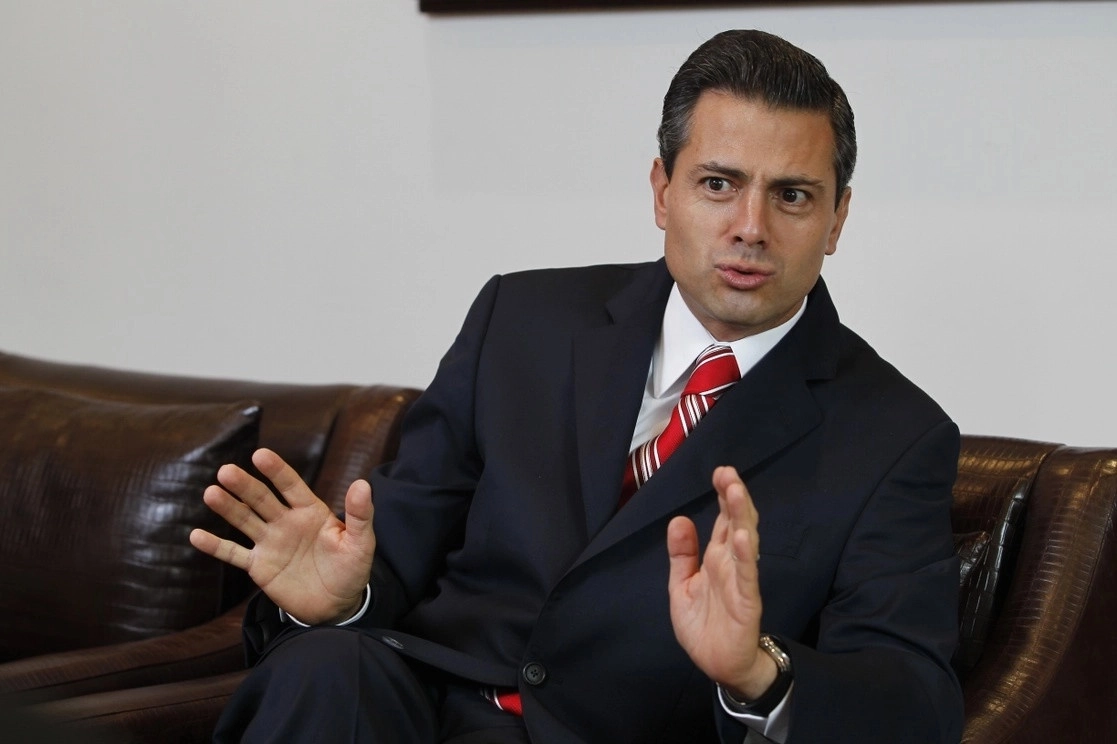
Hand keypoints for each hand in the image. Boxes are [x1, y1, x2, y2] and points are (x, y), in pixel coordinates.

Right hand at [189, 448, 374, 624]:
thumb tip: (363, 484)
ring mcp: (270, 543)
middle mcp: (286, 522)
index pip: (291, 485)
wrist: (337, 606)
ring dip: (228, 508)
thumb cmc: (351, 569)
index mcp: (310, 511)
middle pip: (262, 499)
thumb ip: (360, 515)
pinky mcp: (259, 567)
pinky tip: (196, 535)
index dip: (276, 470)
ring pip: (245, 521)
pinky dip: (215, 546)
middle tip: (226, 471)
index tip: (260, 455)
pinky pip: (234, 554)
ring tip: (211, 493)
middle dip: (245, 485)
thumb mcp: (361, 542)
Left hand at [667, 465, 775, 699]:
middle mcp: (731, 564)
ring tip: (736, 492)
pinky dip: (745, 556)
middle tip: (728, 473)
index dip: (723, 495)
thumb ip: (682, 554)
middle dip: (734, 497)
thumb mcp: (681, 585)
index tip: (720, 471)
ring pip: (745, 542)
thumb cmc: (703, 625)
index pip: (723, 519)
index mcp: (717, 557)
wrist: (717, 665)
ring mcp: (741, 581)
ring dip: (742, 517)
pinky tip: (742, 537)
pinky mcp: (747, 602)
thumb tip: (680, 519)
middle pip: (736, 523)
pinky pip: (747, 576)